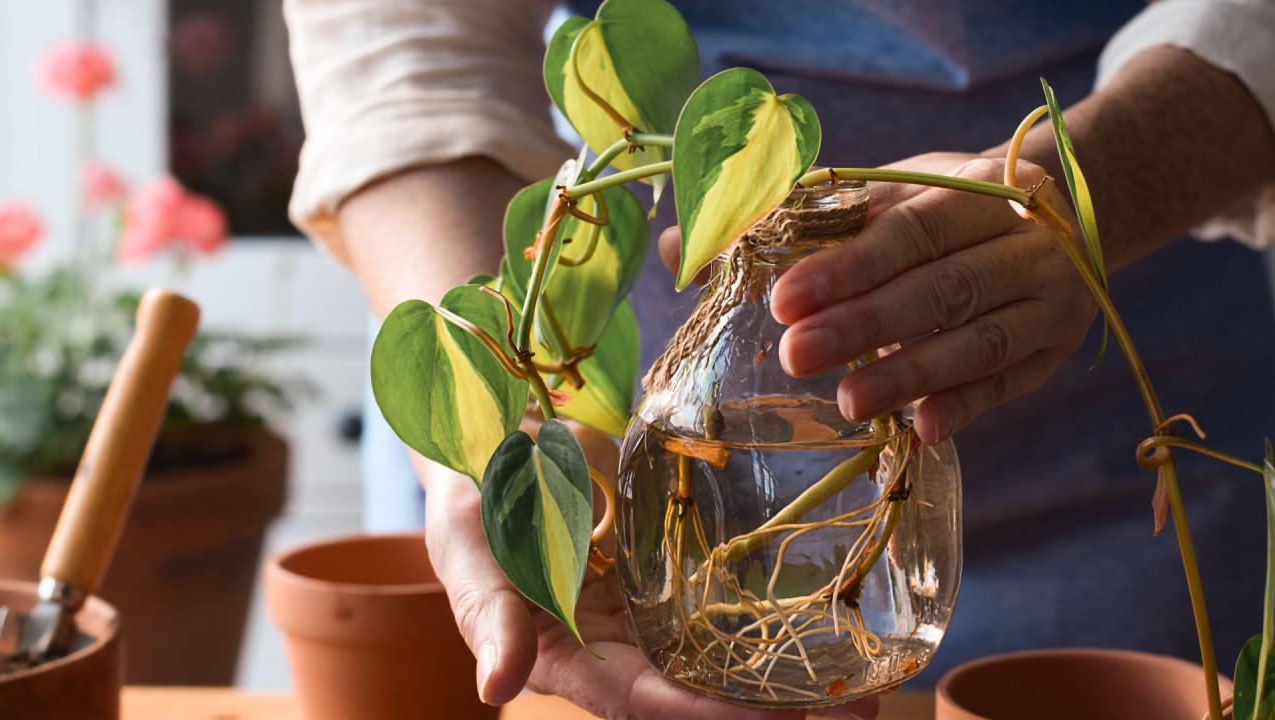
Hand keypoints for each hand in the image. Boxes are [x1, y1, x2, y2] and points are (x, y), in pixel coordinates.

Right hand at [417, 420, 879, 719]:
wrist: (498, 439)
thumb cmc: (469, 499)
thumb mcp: (467, 552)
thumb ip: (487, 618)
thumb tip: (495, 690)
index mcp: (568, 660)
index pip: (644, 704)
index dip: (709, 717)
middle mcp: (618, 650)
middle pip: (702, 699)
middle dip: (773, 713)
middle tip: (862, 709)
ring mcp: (650, 613)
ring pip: (726, 660)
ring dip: (792, 676)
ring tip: (870, 681)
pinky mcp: (673, 573)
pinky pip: (730, 604)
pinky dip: (780, 617)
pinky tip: (839, 616)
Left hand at [660, 154, 1096, 444]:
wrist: (1065, 209)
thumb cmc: (940, 209)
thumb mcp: (880, 195)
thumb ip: (789, 220)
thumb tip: (677, 247)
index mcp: (969, 189)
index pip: (904, 230)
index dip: (845, 266)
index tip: (781, 300)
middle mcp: (1019, 241)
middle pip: (939, 288)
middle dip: (864, 325)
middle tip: (794, 356)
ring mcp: (1046, 298)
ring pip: (980, 341)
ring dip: (910, 375)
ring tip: (845, 403)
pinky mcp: (1054, 348)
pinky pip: (1012, 383)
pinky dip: (967, 405)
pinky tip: (922, 428)